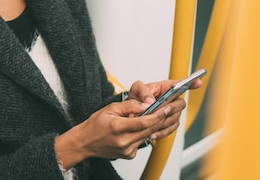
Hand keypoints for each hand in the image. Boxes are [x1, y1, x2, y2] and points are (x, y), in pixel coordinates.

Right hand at [54, 77, 202, 168]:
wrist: (86, 143)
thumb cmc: (95, 125)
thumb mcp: (109, 109)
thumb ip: (129, 106)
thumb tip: (144, 104)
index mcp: (118, 128)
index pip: (144, 122)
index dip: (157, 115)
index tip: (167, 108)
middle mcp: (124, 141)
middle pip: (150, 129)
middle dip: (163, 117)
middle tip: (173, 108)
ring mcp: (128, 150)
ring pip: (148, 135)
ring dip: (157, 124)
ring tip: (165, 113)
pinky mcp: (130, 155)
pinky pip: (142, 141)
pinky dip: (146, 132)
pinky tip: (148, 125)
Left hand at [129, 78, 202, 139]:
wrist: (130, 113)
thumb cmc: (135, 98)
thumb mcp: (135, 89)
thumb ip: (142, 91)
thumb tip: (150, 101)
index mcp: (164, 88)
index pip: (180, 84)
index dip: (191, 82)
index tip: (198, 82)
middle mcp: (170, 99)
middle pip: (180, 104)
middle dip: (170, 108)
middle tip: (159, 111)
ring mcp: (170, 112)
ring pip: (175, 118)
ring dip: (163, 121)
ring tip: (150, 123)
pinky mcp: (168, 124)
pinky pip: (170, 129)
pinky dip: (161, 132)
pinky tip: (152, 132)